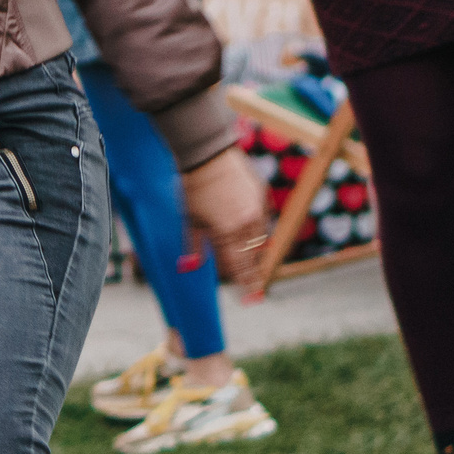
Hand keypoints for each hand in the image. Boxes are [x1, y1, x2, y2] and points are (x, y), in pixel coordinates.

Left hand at [181, 144, 270, 286]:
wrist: (206, 153)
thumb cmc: (192, 188)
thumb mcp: (189, 219)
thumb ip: (193, 245)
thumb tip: (189, 268)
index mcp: (226, 233)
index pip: (238, 267)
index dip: (244, 285)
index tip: (248, 300)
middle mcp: (246, 224)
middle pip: (253, 257)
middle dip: (253, 274)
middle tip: (255, 291)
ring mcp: (257, 209)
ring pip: (261, 239)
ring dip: (255, 252)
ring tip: (252, 263)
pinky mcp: (263, 195)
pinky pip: (264, 219)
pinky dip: (258, 228)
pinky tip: (253, 234)